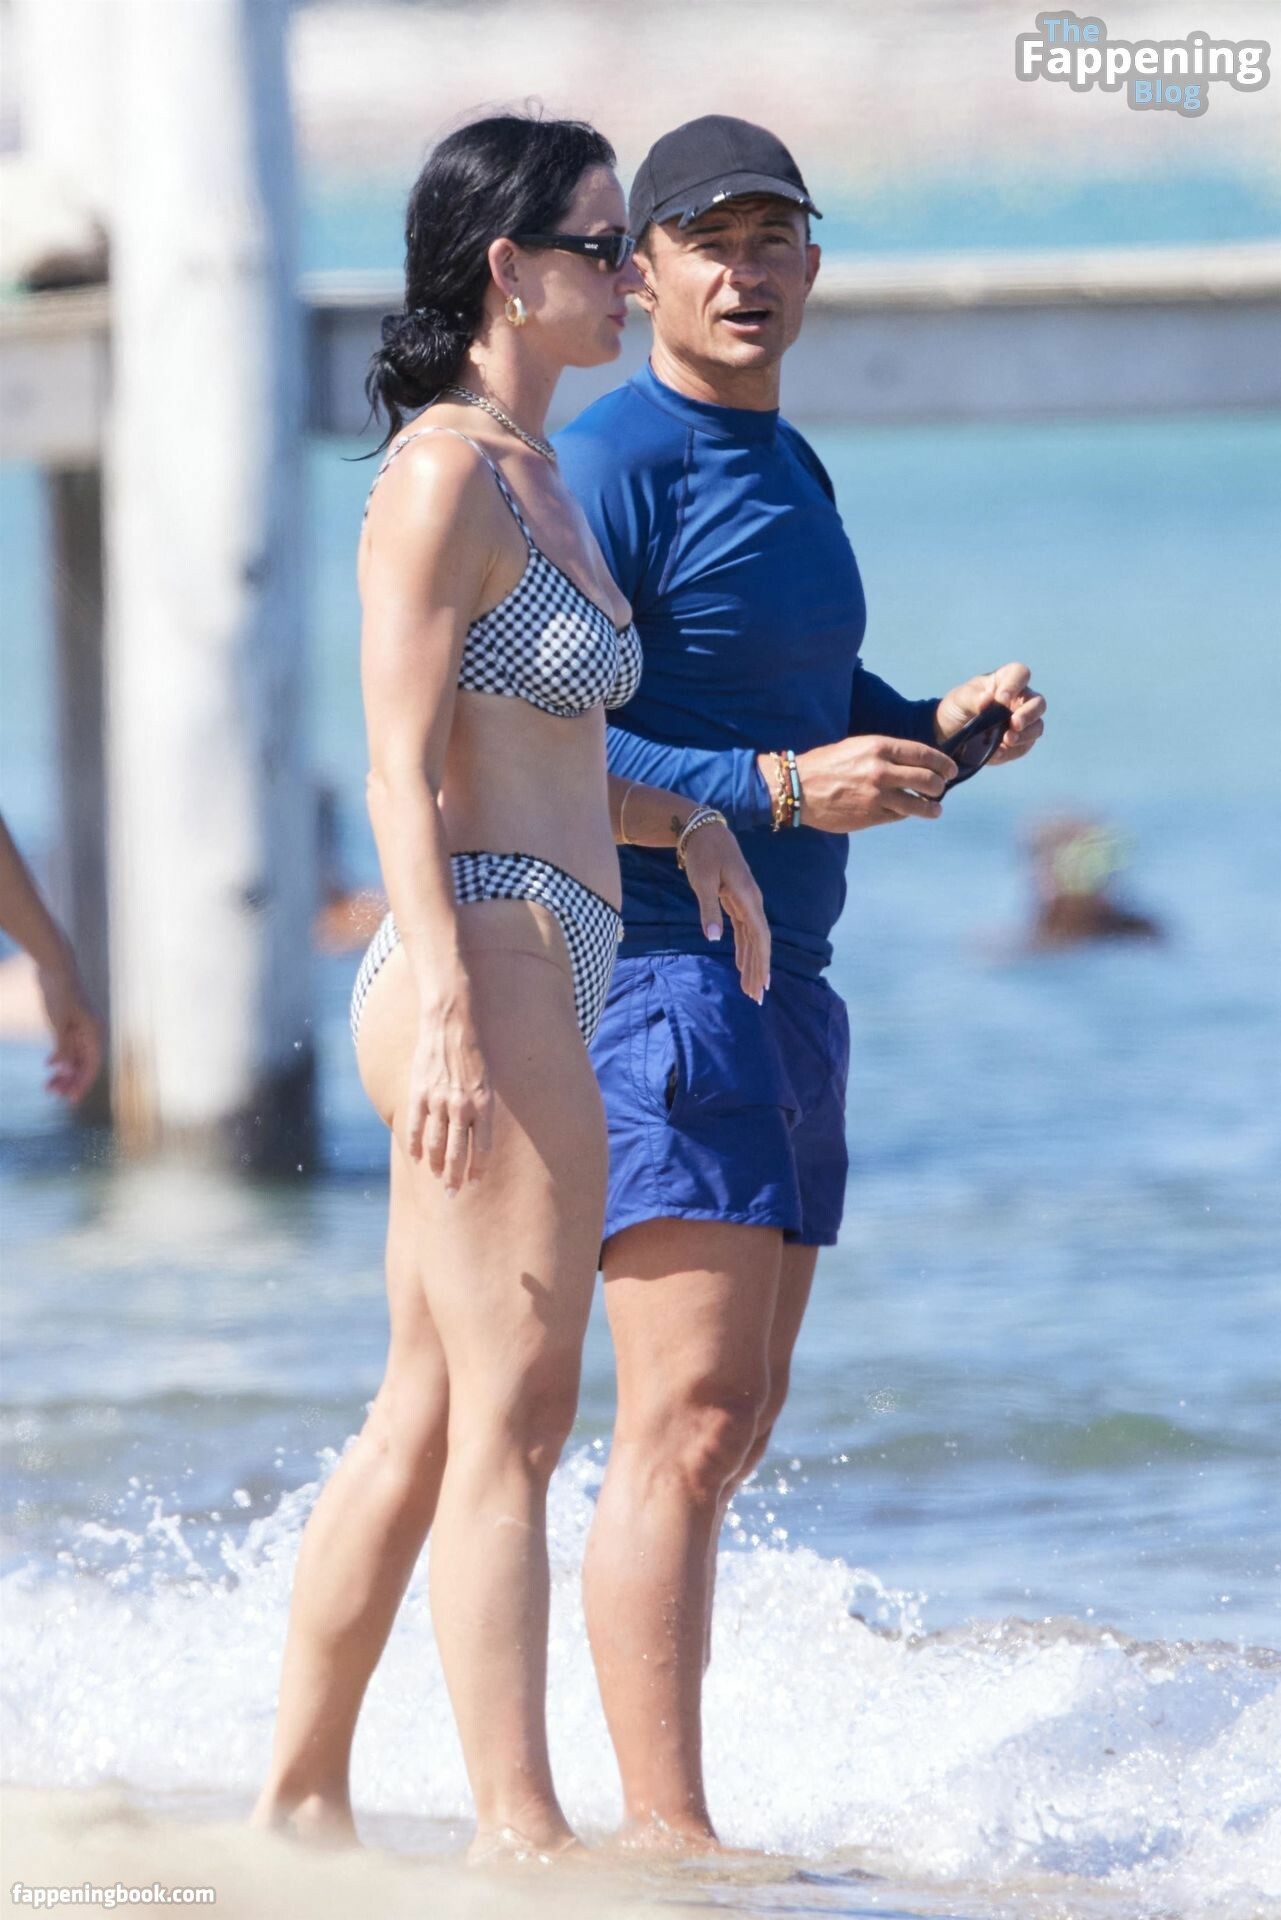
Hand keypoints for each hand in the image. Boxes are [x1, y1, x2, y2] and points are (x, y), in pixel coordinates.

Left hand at [37, 958, 102, 1103]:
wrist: (56, 967)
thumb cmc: (60, 992)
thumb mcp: (59, 1021)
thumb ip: (63, 1046)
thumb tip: (66, 1069)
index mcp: (93, 1032)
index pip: (92, 1065)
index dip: (82, 1083)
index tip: (70, 1099)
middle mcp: (90, 1032)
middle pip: (84, 1064)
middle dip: (71, 1080)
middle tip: (53, 1093)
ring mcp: (81, 1028)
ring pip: (76, 1056)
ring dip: (65, 1071)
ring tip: (50, 1084)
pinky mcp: (70, 1023)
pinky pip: (69, 1047)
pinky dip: (60, 1057)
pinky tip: (49, 1065)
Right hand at [404, 1002, 492, 1193]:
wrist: (451, 1026)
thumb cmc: (473, 1056)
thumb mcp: (487, 1084)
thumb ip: (481, 1112)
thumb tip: (478, 1139)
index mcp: (483, 1105)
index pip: (482, 1147)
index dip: (478, 1168)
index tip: (474, 1182)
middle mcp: (461, 1107)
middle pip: (458, 1152)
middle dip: (456, 1177)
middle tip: (453, 1194)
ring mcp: (438, 1102)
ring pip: (435, 1144)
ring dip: (436, 1166)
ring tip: (437, 1179)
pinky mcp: (419, 1094)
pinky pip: (415, 1127)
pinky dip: (414, 1146)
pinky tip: (416, 1159)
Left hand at [678, 822, 770, 1001]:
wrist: (704, 830)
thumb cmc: (703, 854)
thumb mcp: (703, 880)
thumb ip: (708, 909)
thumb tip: (713, 939)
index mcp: (747, 898)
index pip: (760, 936)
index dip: (762, 961)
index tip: (762, 984)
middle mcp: (752, 903)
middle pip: (760, 942)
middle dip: (759, 970)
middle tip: (757, 997)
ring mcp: (746, 903)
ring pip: (753, 939)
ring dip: (753, 963)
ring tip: (752, 989)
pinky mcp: (736, 903)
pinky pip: (744, 932)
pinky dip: (744, 950)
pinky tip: (743, 966)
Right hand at [778, 737, 959, 834]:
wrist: (798, 787)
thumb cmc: (827, 764)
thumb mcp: (858, 746)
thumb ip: (887, 753)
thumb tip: (915, 762)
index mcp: (879, 748)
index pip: (925, 755)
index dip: (943, 763)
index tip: (950, 770)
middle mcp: (881, 771)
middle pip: (928, 780)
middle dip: (940, 785)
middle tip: (941, 788)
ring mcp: (877, 796)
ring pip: (919, 804)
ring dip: (931, 807)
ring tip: (934, 809)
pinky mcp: (870, 816)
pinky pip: (898, 816)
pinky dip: (905, 814)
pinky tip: (905, 812)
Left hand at [934, 662, 1045, 766]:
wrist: (952, 734)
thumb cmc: (959, 707)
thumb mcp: (960, 699)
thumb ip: (973, 698)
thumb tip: (987, 698)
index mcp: (1006, 680)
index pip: (1020, 674)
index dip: (1014, 685)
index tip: (1001, 700)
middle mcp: (1020, 700)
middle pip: (1038, 702)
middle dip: (1029, 714)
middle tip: (1014, 724)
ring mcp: (1023, 722)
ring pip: (1037, 726)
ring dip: (1025, 735)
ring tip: (1006, 741)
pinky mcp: (1020, 743)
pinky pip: (1024, 747)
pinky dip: (1012, 751)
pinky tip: (997, 753)